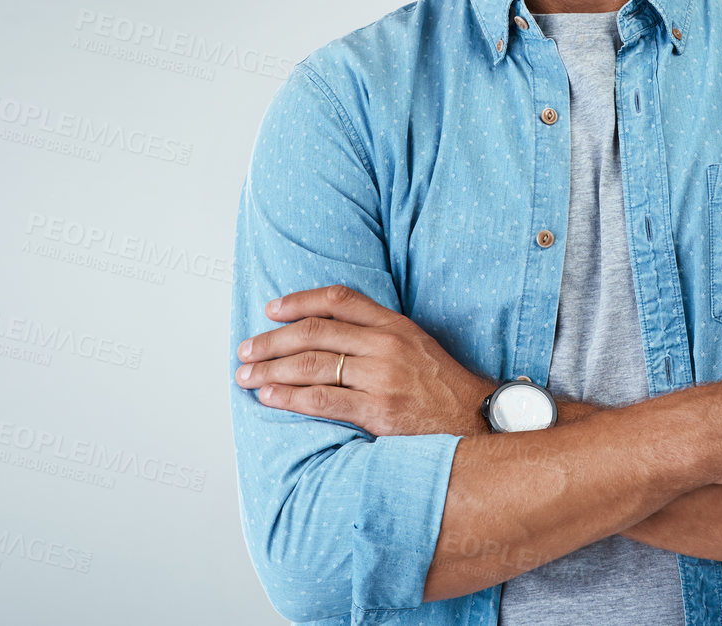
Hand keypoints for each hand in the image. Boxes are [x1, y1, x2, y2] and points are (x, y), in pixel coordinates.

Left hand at [235, 284, 495, 437]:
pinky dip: (289, 398)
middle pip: (315, 332)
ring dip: (271, 370)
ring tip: (246, 376)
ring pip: (312, 365)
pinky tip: (270, 398)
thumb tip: (330, 335)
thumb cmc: (442, 388)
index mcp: (394, 325)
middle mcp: (386, 345)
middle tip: (245, 350)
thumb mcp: (416, 346)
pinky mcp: (378, 410)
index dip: (299, 301)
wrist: (476, 422)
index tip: (271, 310)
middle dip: (272, 341)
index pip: (339, 299)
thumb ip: (378, 335)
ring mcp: (381, 378)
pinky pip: (322, 400)